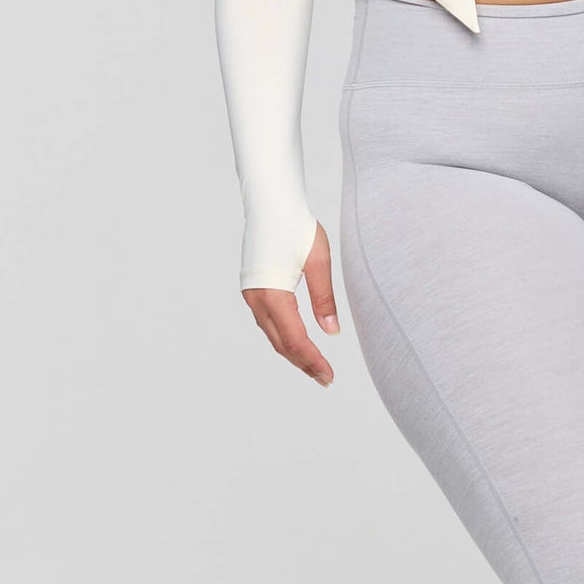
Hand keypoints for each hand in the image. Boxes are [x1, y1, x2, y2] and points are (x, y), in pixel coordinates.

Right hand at [240, 222, 341, 386]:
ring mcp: (252, 295)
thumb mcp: (318, 260)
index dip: (312, 360)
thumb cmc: (296, 226)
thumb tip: (332, 332)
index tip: (328, 375)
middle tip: (325, 379)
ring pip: (272, 335)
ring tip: (314, 367)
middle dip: (303, 363)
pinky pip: (268, 323)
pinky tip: (296, 343)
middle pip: (281, 343)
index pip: (295, 339)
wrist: (270, 203)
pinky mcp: (253, 290)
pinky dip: (283, 337)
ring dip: (292, 353)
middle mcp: (257, 299)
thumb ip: (324, 298)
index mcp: (273, 293)